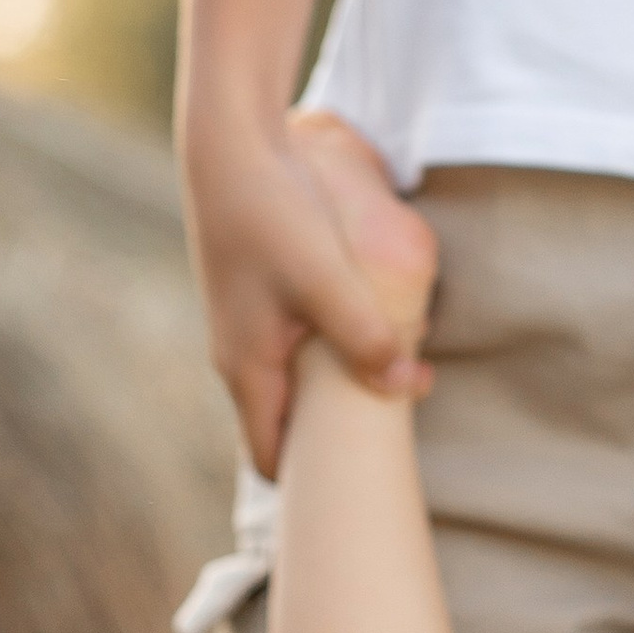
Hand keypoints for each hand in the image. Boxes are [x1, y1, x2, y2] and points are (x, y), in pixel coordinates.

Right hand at [183, 111, 429, 477]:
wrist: (228, 143)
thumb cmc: (272, 212)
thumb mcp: (327, 280)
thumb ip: (367, 337)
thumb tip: (405, 388)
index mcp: (247, 370)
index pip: (270, 459)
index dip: (308, 483)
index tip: (353, 488)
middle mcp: (238, 357)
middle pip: (284, 425)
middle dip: (329, 440)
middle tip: (384, 441)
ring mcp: (244, 326)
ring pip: (291, 383)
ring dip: (332, 390)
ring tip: (385, 383)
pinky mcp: (256, 295)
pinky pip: (292, 347)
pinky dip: (324, 353)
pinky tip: (362, 327)